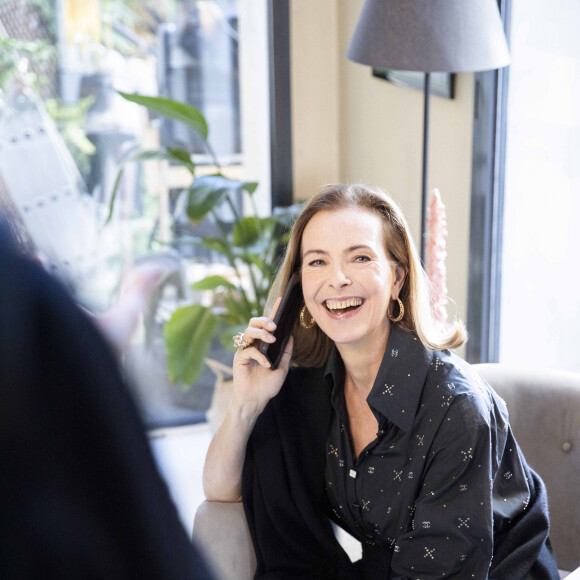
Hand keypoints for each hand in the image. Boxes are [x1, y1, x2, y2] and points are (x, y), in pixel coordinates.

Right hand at [232, 298, 292, 412]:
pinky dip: (258, 355)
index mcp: (263, 344)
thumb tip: (291, 336)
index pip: (268, 325)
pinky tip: (266, 364)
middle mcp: (253, 344)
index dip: (274, 311)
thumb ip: (286, 352)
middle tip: (274, 327)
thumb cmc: (267, 385)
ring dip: (261, 333)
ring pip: (248, 332)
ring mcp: (245, 350)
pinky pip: (248, 350)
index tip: (281, 300)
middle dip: (264, 321)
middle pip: (254, 323)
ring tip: (271, 340)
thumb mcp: (282, 368)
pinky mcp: (239, 358)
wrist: (256, 401)